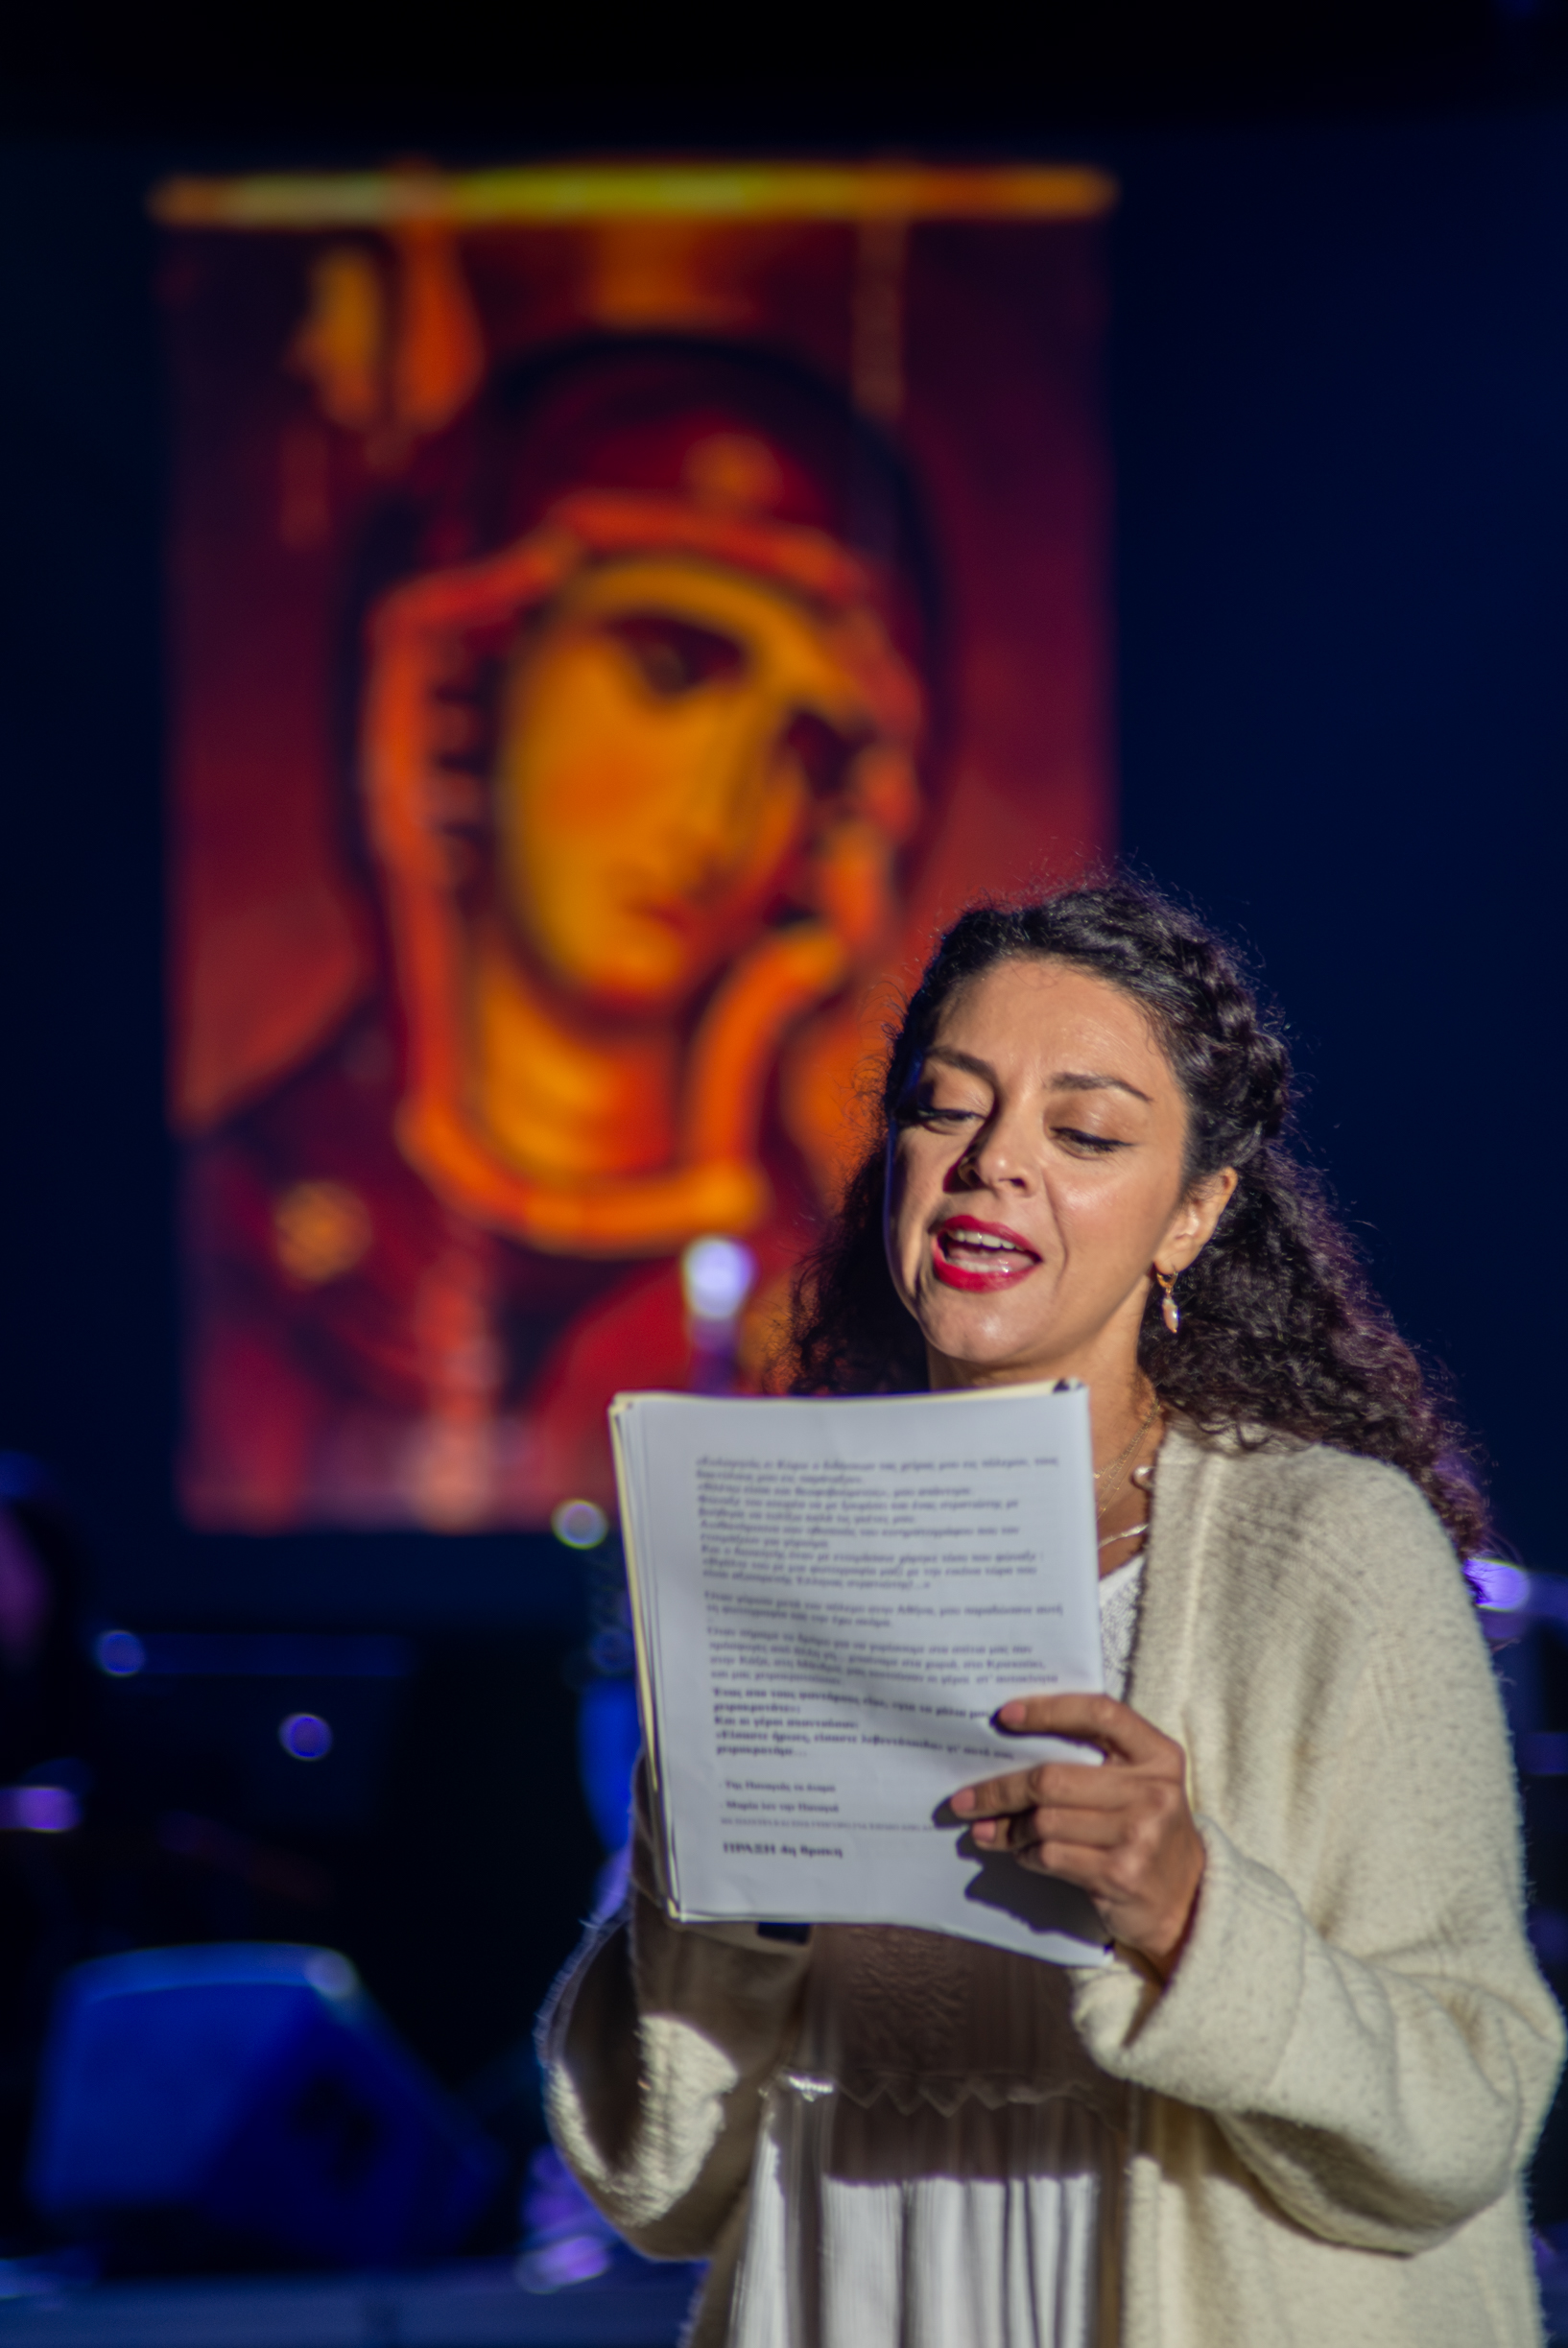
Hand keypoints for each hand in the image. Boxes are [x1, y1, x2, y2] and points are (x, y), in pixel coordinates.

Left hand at [949, 1693, 1204, 1979]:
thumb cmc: (1146, 1830)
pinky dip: (1026, 1854)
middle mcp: (1153, 1791)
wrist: (1186, 1899)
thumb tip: (1010, 1748)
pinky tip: (1021, 1853)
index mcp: (1158, 1755)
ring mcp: (1138, 1834)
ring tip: (989, 1830)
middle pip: (1053, 1778)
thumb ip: (1095, 1760)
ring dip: (1009, 1828)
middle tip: (965, 1798)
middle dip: (1000, 1789)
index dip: (1049, 1710)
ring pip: (1045, 1821)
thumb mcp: (1138, 1784)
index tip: (1004, 1716)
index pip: (1099, 1714)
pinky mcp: (1119, 1873)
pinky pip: (1051, 1855)